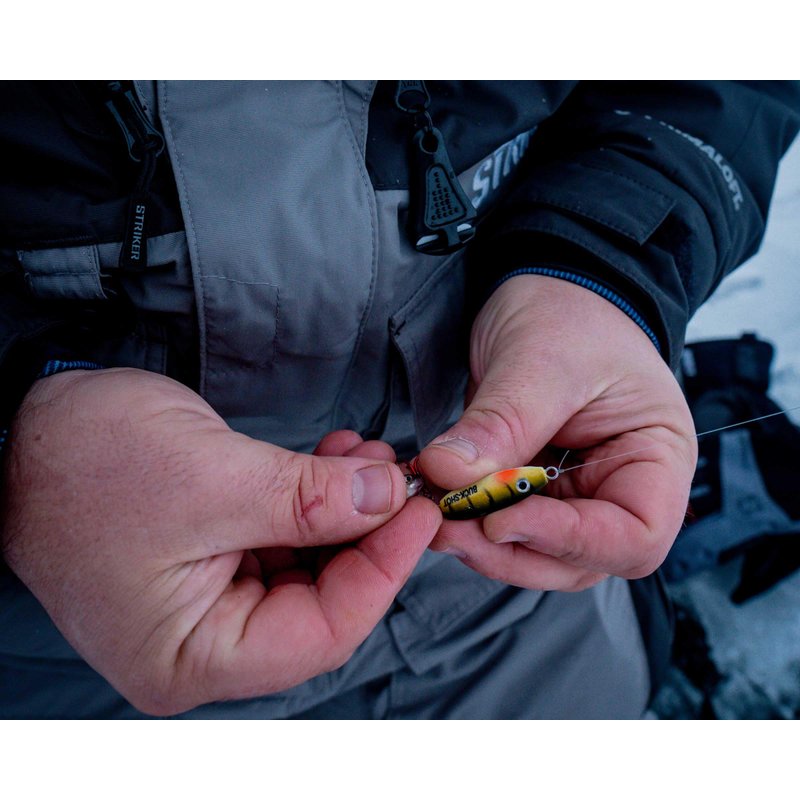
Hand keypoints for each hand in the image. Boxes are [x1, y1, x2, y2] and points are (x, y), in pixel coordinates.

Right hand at [1, 368, 438, 714]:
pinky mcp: (212, 556)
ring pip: (308, 565)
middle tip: (399, 477)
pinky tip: (337, 460)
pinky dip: (313, 499)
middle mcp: (204, 640)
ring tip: (371, 458)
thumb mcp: (215, 479)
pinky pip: (282, 537)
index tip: (420, 511)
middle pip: (321, 600)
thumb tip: (388, 499)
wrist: (24, 425)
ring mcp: (208, 597)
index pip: (321, 633)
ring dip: (344, 509)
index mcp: (193, 654)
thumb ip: (311, 500)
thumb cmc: (91, 463)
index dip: (383, 571)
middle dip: (367, 533)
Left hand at [417, 274, 696, 590]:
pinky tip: (440, 503)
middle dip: (513, 551)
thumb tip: (448, 476)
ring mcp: (576, 493)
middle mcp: (622, 488)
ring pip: (538, 552)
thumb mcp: (540, 359)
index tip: (500, 521)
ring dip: (486, 546)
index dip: (567, 540)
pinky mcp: (536, 489)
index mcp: (655, 458)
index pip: (633, 536)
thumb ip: (501, 424)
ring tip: (438, 517)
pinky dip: (473, 523)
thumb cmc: (570, 312)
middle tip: (451, 527)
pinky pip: (507, 525)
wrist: (550, 290)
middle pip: (580, 559)